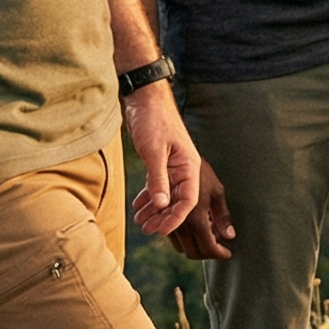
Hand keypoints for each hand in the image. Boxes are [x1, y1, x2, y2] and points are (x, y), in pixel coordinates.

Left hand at [121, 82, 199, 235]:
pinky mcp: (160, 161)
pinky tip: (139, 207)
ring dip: (154, 210)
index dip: (175, 217)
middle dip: (163, 217)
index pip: (188, 199)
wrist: (145, 98)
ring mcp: (172, 165)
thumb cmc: (153, 120)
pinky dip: (149, 197)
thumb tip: (161, 205)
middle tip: (147, 230)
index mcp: (189, 166)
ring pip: (166, 194)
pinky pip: (158, 185)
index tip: (161, 231)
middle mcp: (183, 168)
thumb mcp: (154, 151)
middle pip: (177, 200)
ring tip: (140, 223)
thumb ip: (158, 178)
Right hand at [169, 162, 235, 260]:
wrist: (173, 157)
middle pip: (192, 251)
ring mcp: (168, 221)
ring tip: (207, 236)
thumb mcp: (216, 190)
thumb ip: (222, 215)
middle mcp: (181, 223)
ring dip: (193, 246)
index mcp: (197, 218)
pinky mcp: (160, 217)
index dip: (219, 254)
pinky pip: (172, 236)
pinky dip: (183, 238)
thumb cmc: (199, 171)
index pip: (208, 247)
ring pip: (180, 246)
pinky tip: (194, 229)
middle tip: (218, 247)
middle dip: (206, 254)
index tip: (227, 254)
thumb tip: (229, 236)